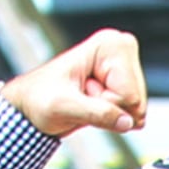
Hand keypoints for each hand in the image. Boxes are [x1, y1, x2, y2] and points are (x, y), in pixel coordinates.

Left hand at [4, 28, 145, 140]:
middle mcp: (120, 53)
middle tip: (83, 97)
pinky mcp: (123, 87)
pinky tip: (92, 104)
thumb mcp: (64, 106)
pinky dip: (112, 118)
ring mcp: (123, 71)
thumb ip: (97, 113)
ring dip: (110, 114)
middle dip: (111, 109)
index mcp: (109, 45)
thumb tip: (127, 122)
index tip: (83, 92)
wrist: (30, 107)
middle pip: (137, 102)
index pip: (130, 94)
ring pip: (136, 111)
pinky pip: (133, 116)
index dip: (106, 103)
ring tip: (85, 99)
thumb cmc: (39, 98)